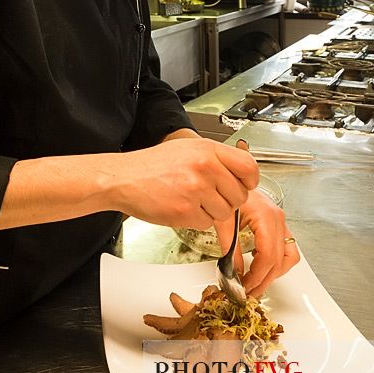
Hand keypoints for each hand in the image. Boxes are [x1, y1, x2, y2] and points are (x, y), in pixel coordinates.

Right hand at [115, 136, 258, 230]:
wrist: (124, 178)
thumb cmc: (153, 165)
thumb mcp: (188, 149)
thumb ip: (216, 158)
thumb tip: (241, 173)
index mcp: (208, 150)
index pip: (249, 167)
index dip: (249, 181)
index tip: (243, 185)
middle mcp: (205, 168)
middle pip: (239, 195)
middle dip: (228, 200)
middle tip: (209, 196)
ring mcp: (196, 190)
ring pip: (225, 212)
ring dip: (212, 212)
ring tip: (192, 200)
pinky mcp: (186, 211)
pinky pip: (207, 223)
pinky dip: (197, 220)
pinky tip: (182, 207)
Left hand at [234, 186, 299, 297]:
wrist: (232, 178)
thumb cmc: (228, 194)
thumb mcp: (223, 221)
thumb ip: (230, 249)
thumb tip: (234, 274)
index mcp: (266, 217)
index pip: (268, 256)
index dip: (257, 276)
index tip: (244, 287)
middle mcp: (278, 219)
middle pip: (279, 260)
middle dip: (264, 280)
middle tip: (248, 292)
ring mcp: (282, 222)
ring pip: (289, 257)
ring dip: (274, 274)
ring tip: (256, 283)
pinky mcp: (280, 225)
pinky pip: (287, 250)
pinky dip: (277, 263)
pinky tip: (261, 266)